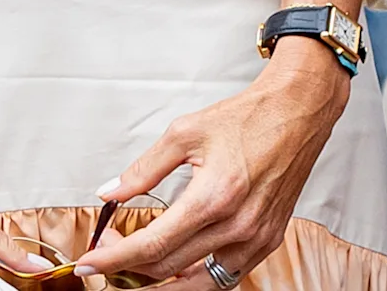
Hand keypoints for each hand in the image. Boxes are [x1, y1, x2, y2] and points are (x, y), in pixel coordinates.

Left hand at [74, 41, 350, 287]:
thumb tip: (110, 192)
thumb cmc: (247, 118)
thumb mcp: (184, 133)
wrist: (297, 112)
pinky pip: (225, 274)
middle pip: (169, 268)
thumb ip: (143, 170)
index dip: (114, 259)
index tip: (89, 263)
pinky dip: (197, 276)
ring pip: (198, 283)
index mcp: (214, 198)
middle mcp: (237, 226)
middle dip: (129, 267)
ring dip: (163, 281)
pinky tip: (178, 264)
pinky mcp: (268, 241)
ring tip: (136, 266)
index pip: (152, 245)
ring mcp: (256, 239)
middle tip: (108, 253)